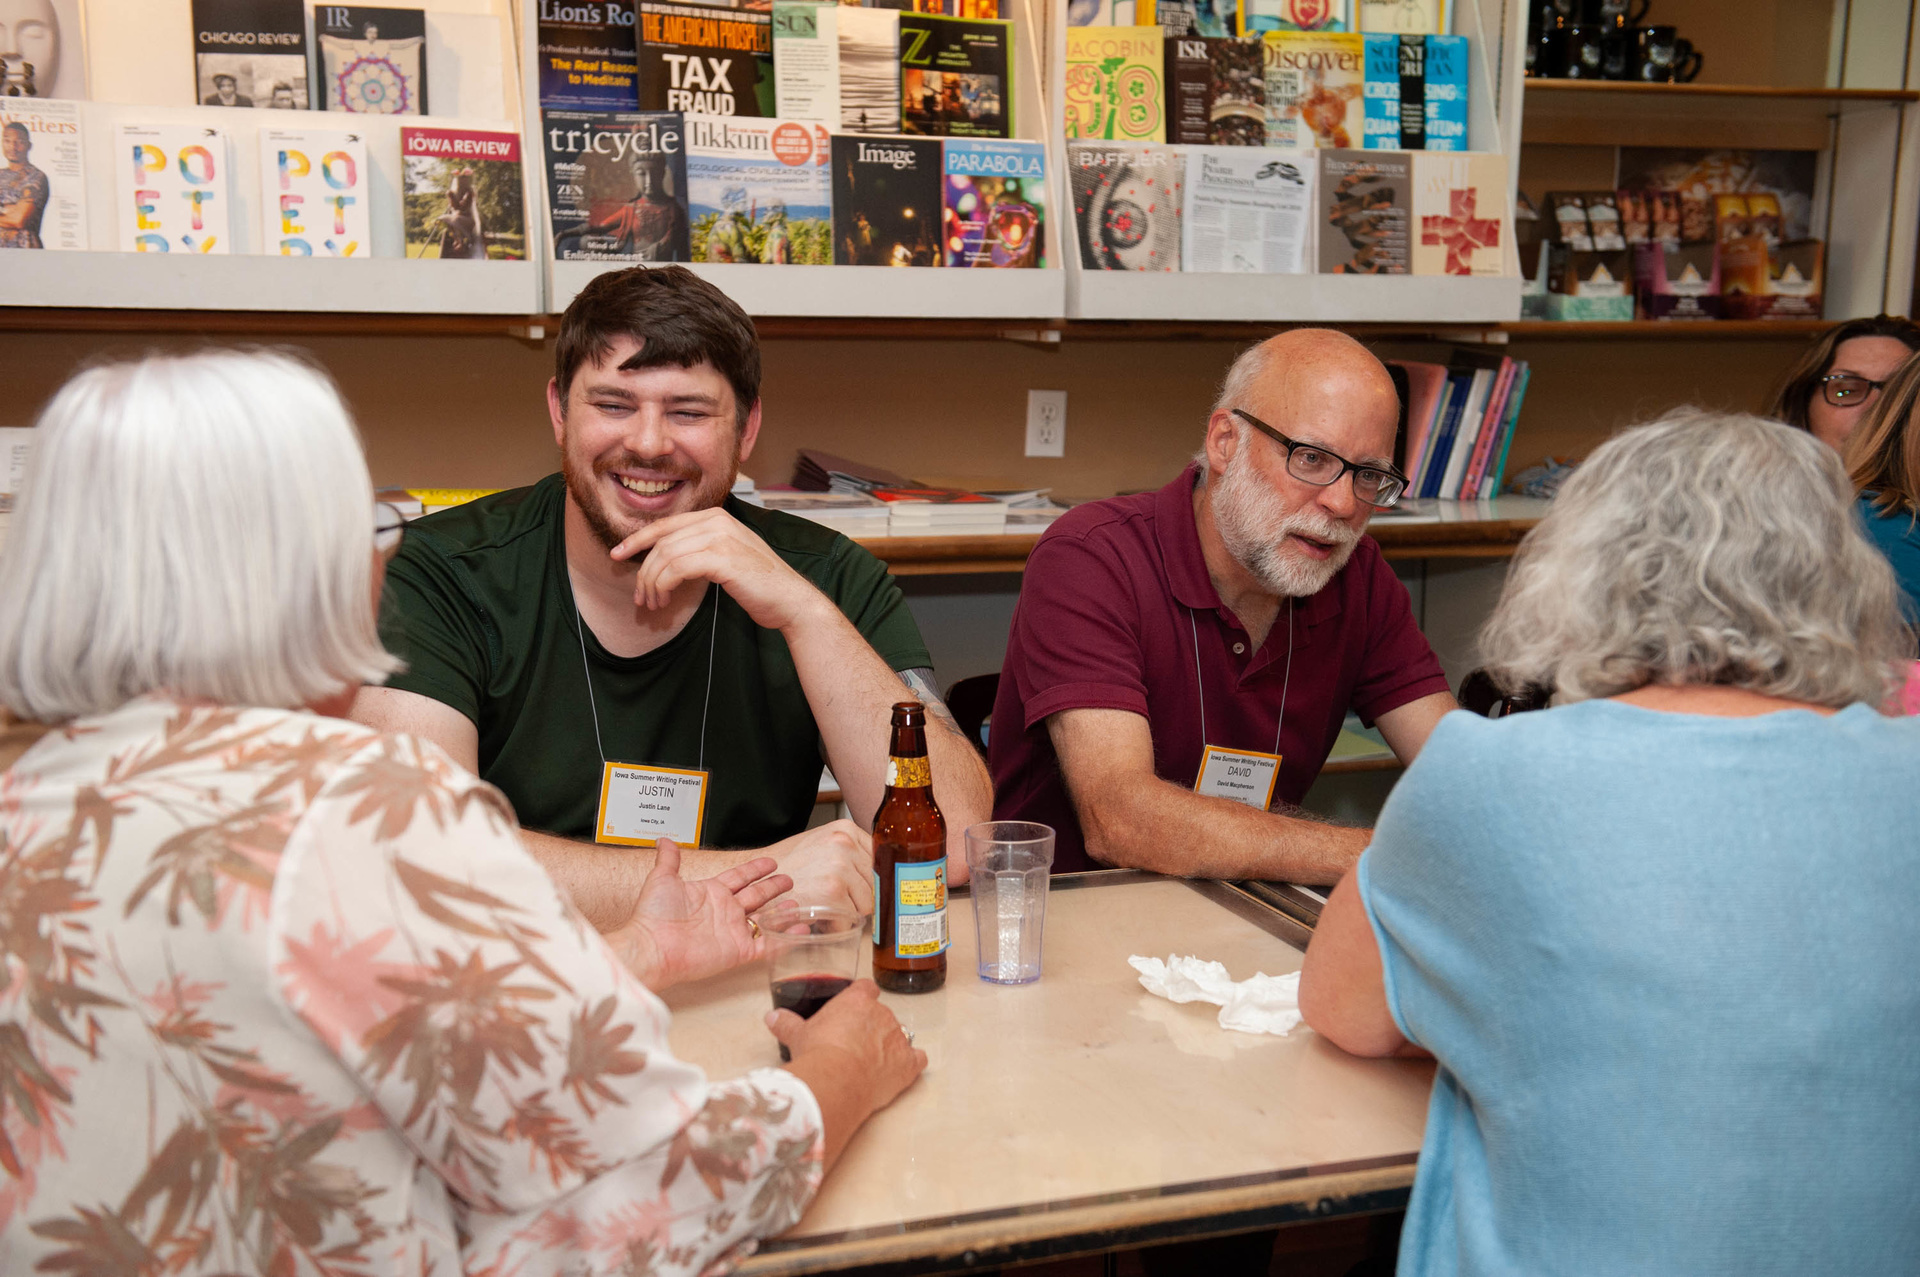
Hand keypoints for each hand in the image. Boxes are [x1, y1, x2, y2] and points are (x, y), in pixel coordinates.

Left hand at [606, 839, 791, 990]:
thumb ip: (668, 859)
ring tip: (797, 905)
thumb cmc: (654, 915)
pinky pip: (767, 944)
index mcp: (711, 893)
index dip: (755, 869)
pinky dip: (785, 938)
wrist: (652, 947)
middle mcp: (724, 911)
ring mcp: (733, 932)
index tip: (770, 863)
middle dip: (772, 887)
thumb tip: (663, 840)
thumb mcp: (662, 879)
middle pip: (756, 896)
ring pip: (764, 919)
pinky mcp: (739, 951)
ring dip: (781, 913)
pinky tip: (800, 930)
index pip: (739, 877)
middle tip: (788, 880)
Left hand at [611, 507, 830, 631]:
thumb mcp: (726, 558)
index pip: (666, 524)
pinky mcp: (722, 558)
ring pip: (665, 556)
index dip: (637, 540)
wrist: (790, 600)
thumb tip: (663, 559)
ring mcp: (721, 537)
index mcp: (717, 517)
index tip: (617, 555)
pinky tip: (665, 600)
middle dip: (643, 571)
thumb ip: (699, 550)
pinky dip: (664, 585)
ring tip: (653, 604)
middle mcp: (718, 521)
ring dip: (652, 583)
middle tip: (640, 597)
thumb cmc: (758, 584)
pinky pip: (677, 568)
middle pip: (662, 542)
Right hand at [762, 819, 873, 913]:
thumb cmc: (788, 866)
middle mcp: (845, 844)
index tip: (861, 890)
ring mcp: (840, 867)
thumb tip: (880, 875)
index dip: (869, 880)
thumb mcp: (823, 844)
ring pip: (866, 904)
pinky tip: (819, 916)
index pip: (878, 862)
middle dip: (857, 898)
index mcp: (846, 830)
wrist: (756, 879)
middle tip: (833, 899)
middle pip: (874, 884)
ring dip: (847, 912)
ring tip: (823, 905)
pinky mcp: (833, 891)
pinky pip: (850, 919)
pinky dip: (836, 926)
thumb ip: (851, 853)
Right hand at [767, 979, 924, 1109]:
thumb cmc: (818, 1052)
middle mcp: (882, 1013)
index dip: (862, 998)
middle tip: (853, 1044)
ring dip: (889, 1046)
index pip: (866, 988)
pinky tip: (903, 1070)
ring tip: (871, 1062)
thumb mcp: (797, 1035)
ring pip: (899, 1035)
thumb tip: (771, 1017)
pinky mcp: (908, 1063)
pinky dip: (912, 1063)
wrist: (836, 1080)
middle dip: (872, 1027)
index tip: (855, 1008)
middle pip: (882, 1014)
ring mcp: (899, 1037)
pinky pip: (918, 1058)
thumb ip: (786, 1023)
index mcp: (857, 1001)